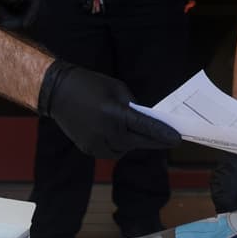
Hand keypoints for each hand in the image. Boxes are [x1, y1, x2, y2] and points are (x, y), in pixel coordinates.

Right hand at [37, 60, 181, 157]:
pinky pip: (111, 152)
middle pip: (137, 142)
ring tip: (141, 134)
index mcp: (114, 113)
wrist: (58, 92)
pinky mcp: (87, 149)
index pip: (145, 127)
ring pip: (124, 150)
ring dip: (134, 143)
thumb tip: (145, 120)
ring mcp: (95, 143)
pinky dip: (119, 146)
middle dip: (153, 141)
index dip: (162, 134)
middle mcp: (105, 131)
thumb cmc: (91, 85)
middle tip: (168, 139)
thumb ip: (133, 107)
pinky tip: (122, 136)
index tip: (178, 139)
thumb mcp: (117, 89)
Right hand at [209, 151, 236, 212]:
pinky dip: (228, 194)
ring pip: (222, 201)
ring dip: (233, 203)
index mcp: (224, 199)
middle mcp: (216, 194)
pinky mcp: (215, 178)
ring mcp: (214, 185)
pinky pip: (221, 191)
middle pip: (225, 210)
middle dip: (236, 211)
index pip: (231, 217)